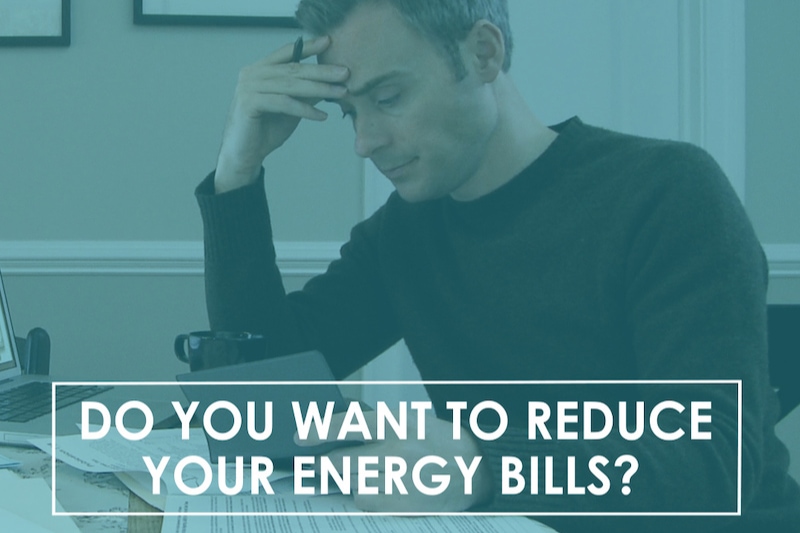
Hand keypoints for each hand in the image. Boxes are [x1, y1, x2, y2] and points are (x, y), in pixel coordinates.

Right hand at [214, 36, 349, 192]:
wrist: (245, 154)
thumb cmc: (266, 130)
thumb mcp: (292, 108)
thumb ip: (306, 93)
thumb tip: (331, 81)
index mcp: (260, 70)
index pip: (287, 53)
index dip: (308, 46)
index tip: (329, 41)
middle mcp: (252, 73)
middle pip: (293, 69)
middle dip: (321, 71)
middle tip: (345, 72)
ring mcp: (248, 87)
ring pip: (290, 85)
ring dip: (318, 89)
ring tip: (340, 92)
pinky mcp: (249, 103)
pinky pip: (283, 103)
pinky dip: (304, 109)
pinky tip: (321, 116)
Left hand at [295, 407, 493, 511]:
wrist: (476, 471)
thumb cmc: (443, 443)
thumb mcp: (412, 419)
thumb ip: (377, 421)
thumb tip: (338, 422)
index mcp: (399, 424)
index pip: (348, 424)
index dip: (319, 430)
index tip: (300, 437)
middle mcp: (396, 452)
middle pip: (340, 460)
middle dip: (326, 462)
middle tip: (319, 462)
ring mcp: (398, 481)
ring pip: (349, 481)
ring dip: (346, 478)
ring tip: (360, 472)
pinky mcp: (400, 505)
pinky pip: (362, 500)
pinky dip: (361, 494)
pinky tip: (376, 486)